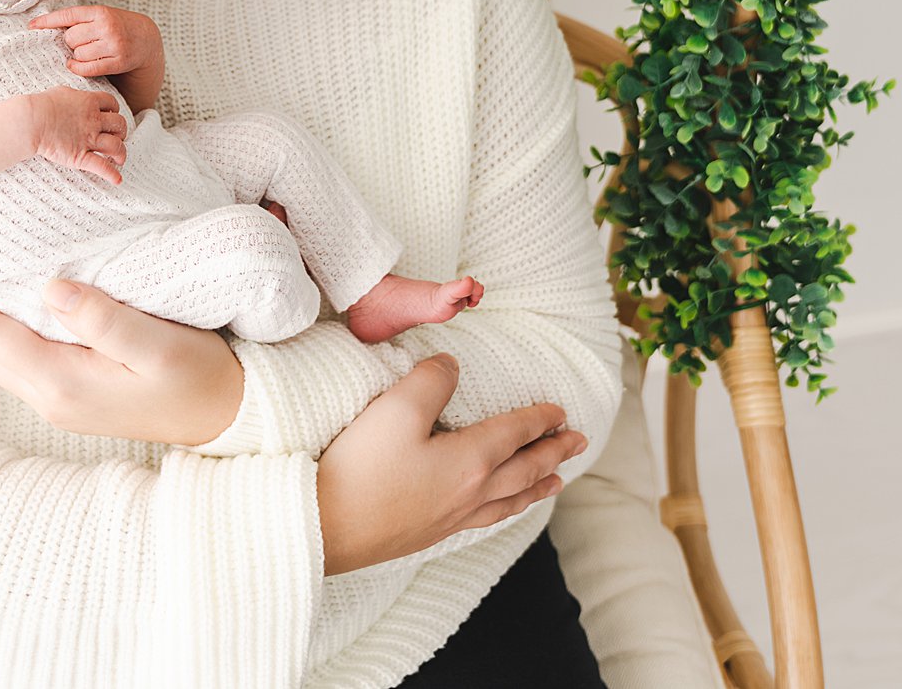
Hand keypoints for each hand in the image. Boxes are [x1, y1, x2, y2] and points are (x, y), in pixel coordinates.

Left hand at [0, 272, 244, 445]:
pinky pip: (21, 361)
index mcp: (64, 382)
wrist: (228, 417)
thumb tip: (50, 287)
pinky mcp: (75, 398)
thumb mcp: (158, 343)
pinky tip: (11, 310)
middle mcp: (52, 397)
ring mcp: (62, 402)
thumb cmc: (199, 377)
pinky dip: (3, 332)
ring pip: (1, 356)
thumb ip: (104, 317)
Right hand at [27, 86, 126, 182]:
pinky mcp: (80, 156)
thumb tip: (75, 99)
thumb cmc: (41, 105)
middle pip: (119, 124)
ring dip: (120, 152)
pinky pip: (101, 166)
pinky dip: (111, 174)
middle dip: (120, 131)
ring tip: (119, 158)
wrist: (31, 120)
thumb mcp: (62, 92)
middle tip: (116, 137)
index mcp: (89, 102)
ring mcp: (88, 139)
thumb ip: (75, 96)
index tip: (111, 115)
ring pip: (116, 145)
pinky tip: (117, 179)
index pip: (112, 103)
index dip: (114, 110)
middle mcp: (93, 120)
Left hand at [30, 4, 162, 80]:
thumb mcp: (102, 15)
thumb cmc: (118, 26)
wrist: (146, 38)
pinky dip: (78, 67)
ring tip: (87, 51)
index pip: (68, 15)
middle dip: (70, 42)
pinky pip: (88, 68)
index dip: (48, 21)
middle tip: (79, 42)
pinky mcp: (118, 61)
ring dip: (77, 55)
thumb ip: (81, 20)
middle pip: (71, 38)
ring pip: (78, 54)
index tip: (32, 26)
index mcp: (100, 12)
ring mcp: (113, 45)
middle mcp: (107, 27)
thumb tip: (49, 27)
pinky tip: (76, 65)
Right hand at [315, 354, 585, 576]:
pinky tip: (500, 509)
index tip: (561, 412)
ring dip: (539, 486)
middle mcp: (472, 493)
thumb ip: (431, 380)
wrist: (324, 528)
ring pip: (511, 501)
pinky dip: (509, 509)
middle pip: (525, 470)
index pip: (516, 433)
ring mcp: (452, 518)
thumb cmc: (360, 468)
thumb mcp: (396, 409)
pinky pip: (489, 519)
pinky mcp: (431, 533)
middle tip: (578, 443)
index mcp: (471, 460)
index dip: (540, 420)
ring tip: (557, 481)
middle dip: (554, 453)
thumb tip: (451, 367)